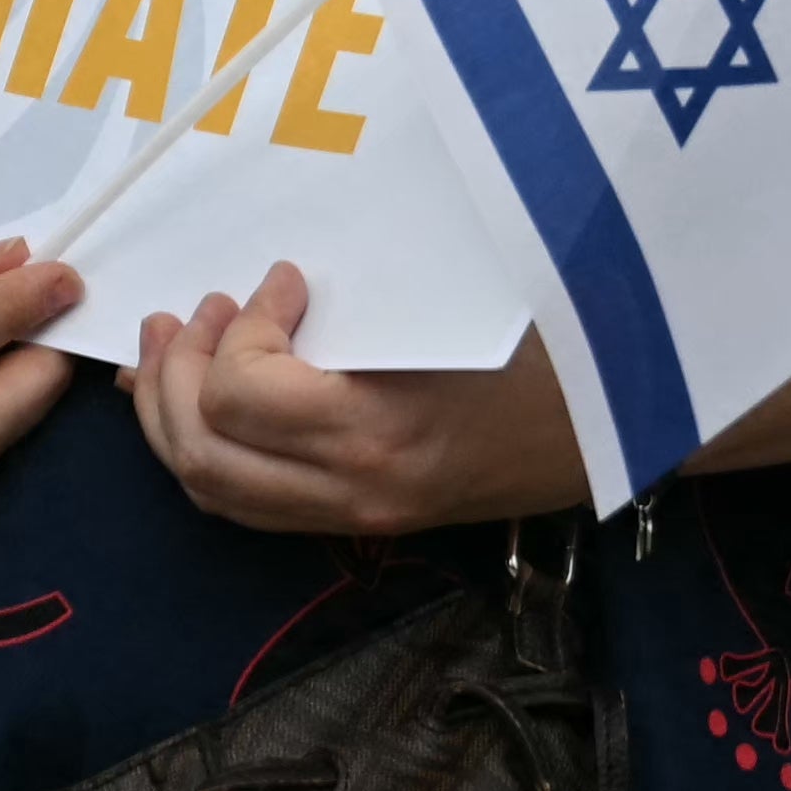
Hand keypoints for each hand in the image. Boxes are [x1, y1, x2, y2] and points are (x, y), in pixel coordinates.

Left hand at [133, 262, 583, 537]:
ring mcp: (353, 516)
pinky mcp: (360, 522)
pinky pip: (249, 504)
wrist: (618, 432)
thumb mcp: (466, 304)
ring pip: (213, 491)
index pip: (244, 398)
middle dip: (172, 379)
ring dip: (172, 418)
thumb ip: (367, 294)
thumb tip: (283, 268)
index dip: (241, 329)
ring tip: (175, 349)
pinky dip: (208, 451)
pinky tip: (207, 400)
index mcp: (379, 431)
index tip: (278, 281)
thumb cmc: (553, 351)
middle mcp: (353, 489)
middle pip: (203, 455)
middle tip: (189, 316)